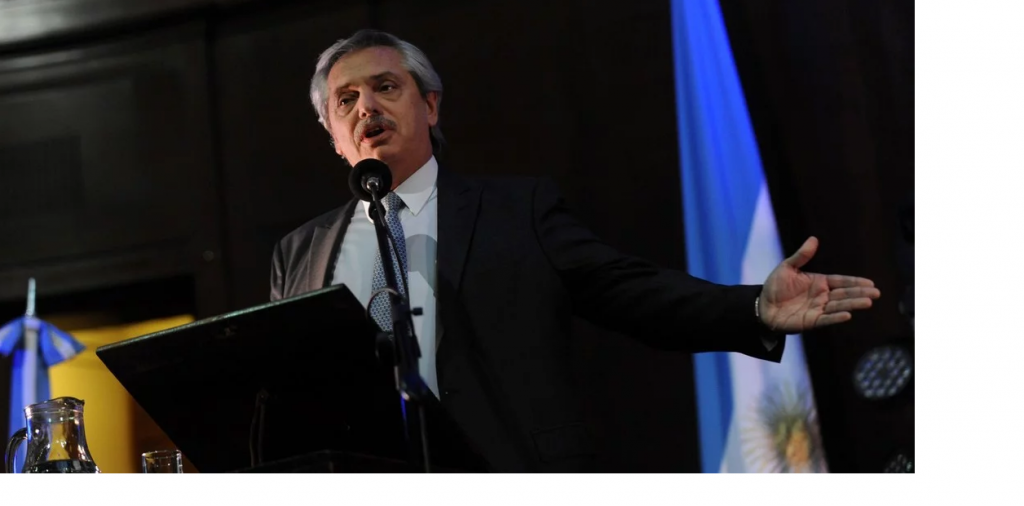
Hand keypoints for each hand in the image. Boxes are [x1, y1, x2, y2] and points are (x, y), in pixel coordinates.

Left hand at [759, 237, 880, 332]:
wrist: (762, 306)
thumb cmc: (774, 287)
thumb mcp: (787, 267)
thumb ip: (801, 256)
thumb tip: (814, 239)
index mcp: (818, 282)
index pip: (840, 281)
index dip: (855, 282)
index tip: (870, 283)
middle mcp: (821, 296)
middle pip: (844, 294)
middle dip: (860, 293)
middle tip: (876, 293)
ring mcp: (817, 309)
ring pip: (839, 306)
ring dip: (853, 304)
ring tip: (868, 302)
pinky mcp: (811, 321)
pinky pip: (826, 319)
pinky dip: (836, 317)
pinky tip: (848, 315)